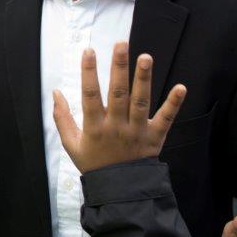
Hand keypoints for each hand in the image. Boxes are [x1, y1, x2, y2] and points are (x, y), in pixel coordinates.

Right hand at [53, 43, 185, 172]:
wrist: (119, 191)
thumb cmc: (94, 164)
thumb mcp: (71, 144)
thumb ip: (62, 118)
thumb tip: (56, 92)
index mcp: (94, 128)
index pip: (90, 96)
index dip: (88, 73)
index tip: (88, 51)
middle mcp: (116, 127)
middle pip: (118, 94)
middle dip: (118, 68)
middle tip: (121, 44)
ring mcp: (137, 132)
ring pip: (140, 102)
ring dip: (143, 79)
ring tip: (145, 57)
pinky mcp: (155, 138)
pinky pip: (166, 119)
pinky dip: (174, 104)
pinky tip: (181, 87)